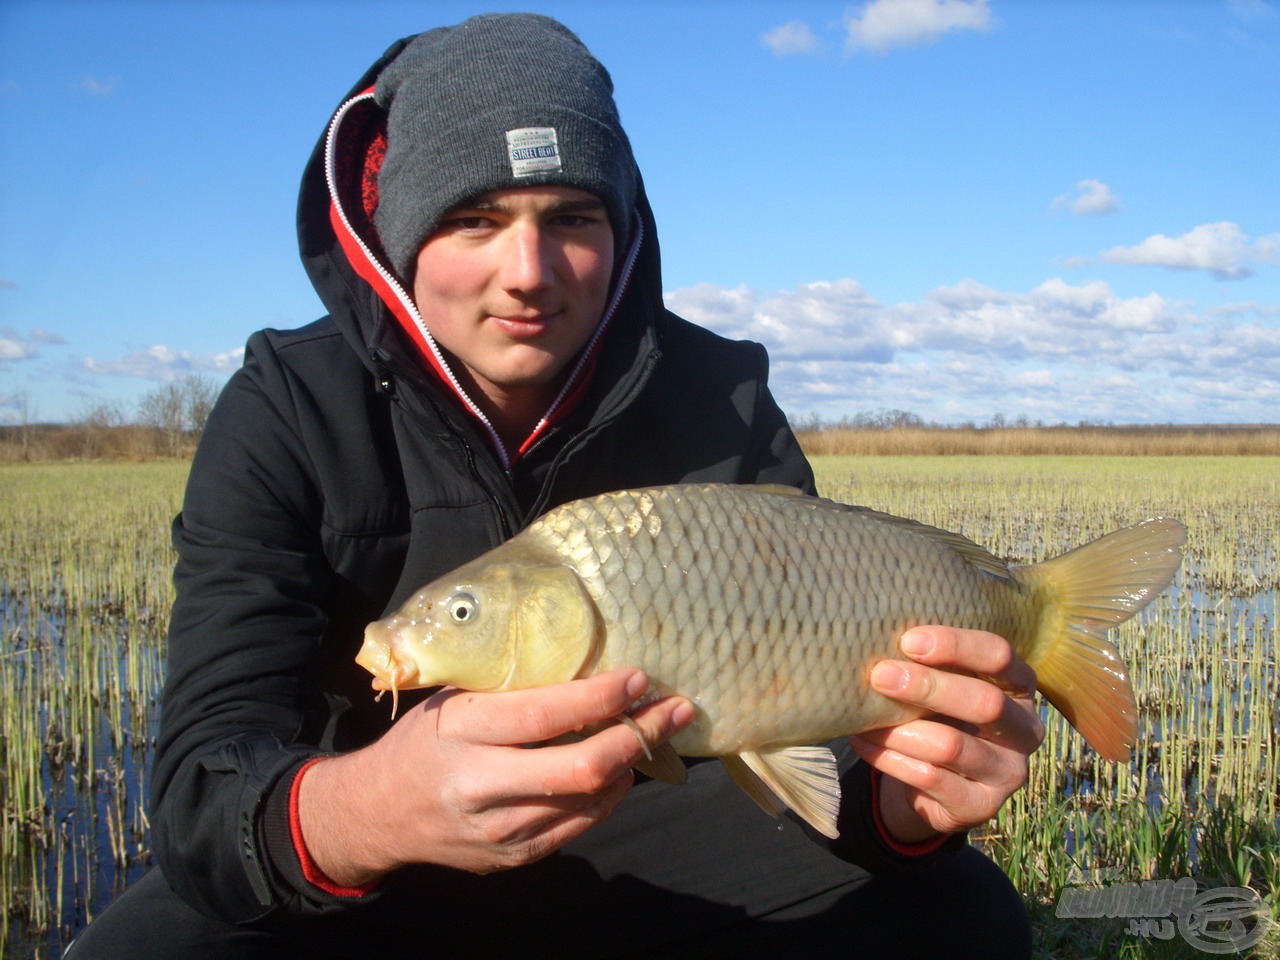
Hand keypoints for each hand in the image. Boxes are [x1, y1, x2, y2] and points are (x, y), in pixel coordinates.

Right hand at [298, 669, 693, 883]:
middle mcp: (481, 785)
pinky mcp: (513, 857)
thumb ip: (510, 691)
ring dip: (632, 763)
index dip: (600, 697)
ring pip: (590, 799)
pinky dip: (609, 793)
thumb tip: (587, 667)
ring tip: (656, 731)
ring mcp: (500, 829)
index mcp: (462, 732)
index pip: (544, 714)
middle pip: (581, 768)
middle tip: (674, 709)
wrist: (377, 813)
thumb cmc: (422, 741)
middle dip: (638, 735)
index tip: (639, 678)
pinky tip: (622, 767)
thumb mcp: (453, 702)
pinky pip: (579, 824)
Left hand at [848, 626, 1044, 843]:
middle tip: (881, 675)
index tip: (909, 641)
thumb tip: (876, 640)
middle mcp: (1025, 730)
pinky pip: (930, 778)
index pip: (1000, 656)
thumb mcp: (945, 686)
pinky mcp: (981, 806)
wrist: (940, 784)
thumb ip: (929, 666)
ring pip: (951, 746)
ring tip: (863, 718)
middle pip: (985, 702)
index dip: (956, 646)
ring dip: (899, 729)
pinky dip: (890, 759)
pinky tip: (863, 743)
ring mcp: (1007, 773)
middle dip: (928, 686)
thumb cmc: (939, 715)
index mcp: (1019, 687)